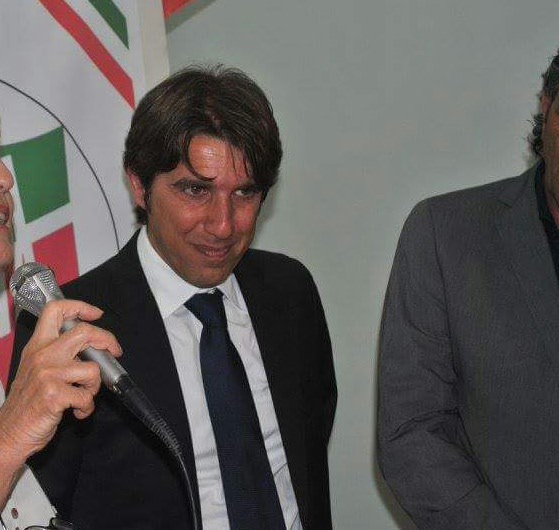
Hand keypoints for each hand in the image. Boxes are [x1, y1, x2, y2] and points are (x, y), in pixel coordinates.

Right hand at [0, 300, 121, 469]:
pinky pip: (87, 396)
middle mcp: (42, 355)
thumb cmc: (27, 402)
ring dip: (94, 386)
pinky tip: (77, 411)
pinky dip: (87, 406)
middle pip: (84, 332)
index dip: (80, 307)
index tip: (95, 313)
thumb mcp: (37, 368)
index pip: (55, 310)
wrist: (9, 433)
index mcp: (38, 345)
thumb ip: (58, 352)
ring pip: (93, 369)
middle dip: (107, 340)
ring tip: (83, 395)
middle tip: (114, 351)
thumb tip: (91, 345)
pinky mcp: (55, 395)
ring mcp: (48, 374)